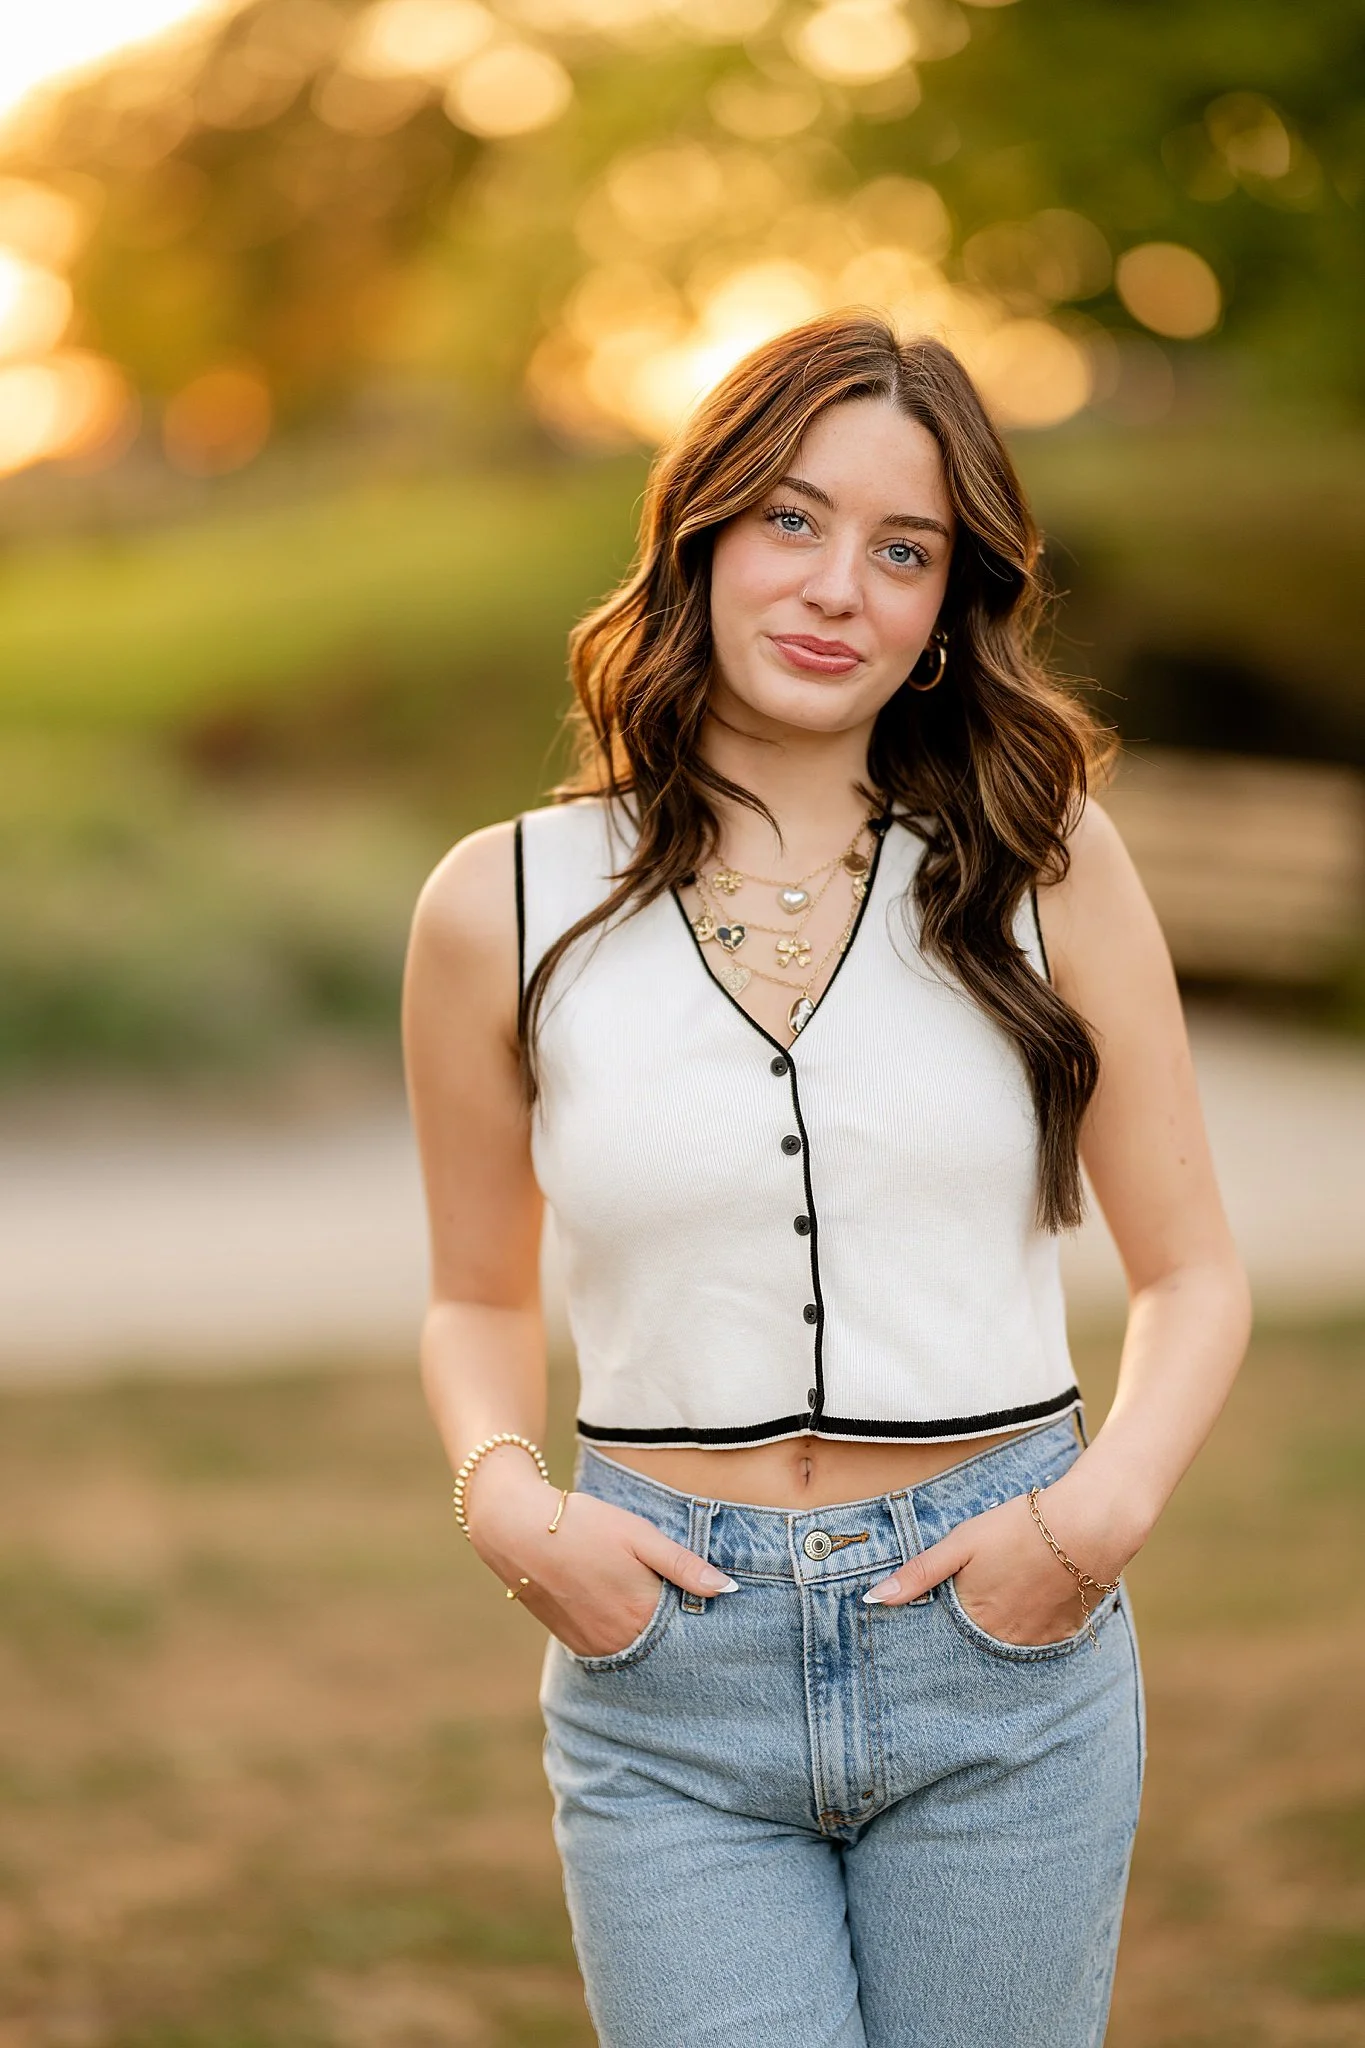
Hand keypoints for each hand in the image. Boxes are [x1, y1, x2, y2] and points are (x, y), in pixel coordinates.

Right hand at [465, 1458, 736, 1657]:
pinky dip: (621, 1635)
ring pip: (636, 1650)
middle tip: (678, 1604)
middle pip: (664, 1647)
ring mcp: (592, 1646)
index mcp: (641, 1615)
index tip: (713, 1610)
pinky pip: (609, 1649)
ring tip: (644, 1602)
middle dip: (678, 1633)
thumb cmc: (583, 1524)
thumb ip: (684, 1565)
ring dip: (647, 1635)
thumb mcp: (640, 1535)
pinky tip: (618, 1607)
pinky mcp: (572, 1642)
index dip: (703, 1620)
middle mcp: (618, 1641)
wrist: (516, 1529)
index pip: (689, 1633)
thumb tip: (727, 1589)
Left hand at [863, 1487, 1132, 1646]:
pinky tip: (1032, 1602)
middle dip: (969, 1633)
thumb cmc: (1019, 1528)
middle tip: (974, 1611)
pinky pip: (1039, 1642)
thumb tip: (872, 1599)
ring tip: (1005, 1599)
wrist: (1086, 1527)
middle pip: (976, 1645)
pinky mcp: (1064, 1634)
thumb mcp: (961, 1543)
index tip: (935, 1623)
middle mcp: (1003, 1640)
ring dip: (1000, 1630)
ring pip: (1007, 1645)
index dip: (938, 1631)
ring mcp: (1036, 1641)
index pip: (943, 1641)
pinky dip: (1030, 1628)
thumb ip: (918, 1574)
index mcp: (973, 1619)